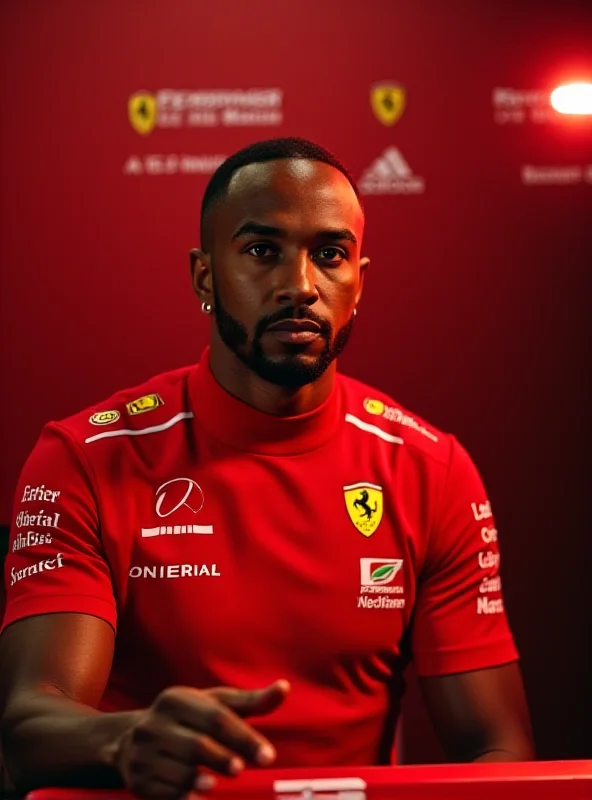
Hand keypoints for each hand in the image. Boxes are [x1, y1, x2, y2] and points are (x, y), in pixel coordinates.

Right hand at [109, 680, 289, 798]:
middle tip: (241, 769)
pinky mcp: (136, 779)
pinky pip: (163, 793)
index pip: (217, 718)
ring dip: (202, 779)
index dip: (245, 738)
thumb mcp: (215, 704)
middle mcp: (155, 723)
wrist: (132, 740)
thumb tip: (284, 688)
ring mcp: (142, 752)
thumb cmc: (189, 720)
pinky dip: (182, 796)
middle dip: (223, 758)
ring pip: (179, 771)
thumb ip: (251, 701)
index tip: (268, 756)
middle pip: (197, 745)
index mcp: (177, 699)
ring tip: (216, 783)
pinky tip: (197, 796)